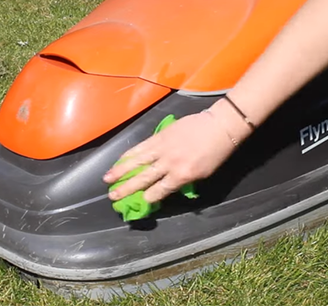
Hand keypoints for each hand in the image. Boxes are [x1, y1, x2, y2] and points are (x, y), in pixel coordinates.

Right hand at [103, 107, 246, 203]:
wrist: (220, 126)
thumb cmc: (216, 153)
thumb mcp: (203, 174)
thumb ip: (183, 180)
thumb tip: (166, 186)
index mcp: (182, 175)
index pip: (160, 190)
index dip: (148, 197)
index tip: (139, 202)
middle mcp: (169, 164)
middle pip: (144, 178)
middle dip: (127, 188)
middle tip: (112, 196)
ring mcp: (163, 148)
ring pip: (137, 162)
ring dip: (120, 171)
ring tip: (107, 179)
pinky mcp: (160, 136)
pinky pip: (141, 147)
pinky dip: (129, 154)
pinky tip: (119, 160)